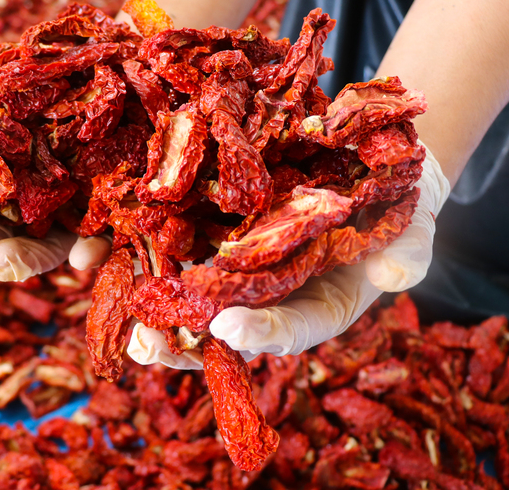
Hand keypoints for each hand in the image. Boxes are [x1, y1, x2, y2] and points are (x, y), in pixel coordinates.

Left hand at [127, 142, 450, 366]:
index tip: (228, 332)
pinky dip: (132, 253)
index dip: (261, 333)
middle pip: (223, 327)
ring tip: (115, 317)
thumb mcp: (414, 223)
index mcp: (316, 304)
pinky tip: (93, 257)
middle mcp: (267, 294)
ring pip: (184, 296)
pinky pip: (165, 246)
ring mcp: (233, 266)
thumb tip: (394, 276)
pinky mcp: (206, 231)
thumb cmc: (395, 203)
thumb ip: (409, 252)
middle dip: (184, 340)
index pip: (289, 328)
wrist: (367, 165)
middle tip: (148, 344)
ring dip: (148, 310)